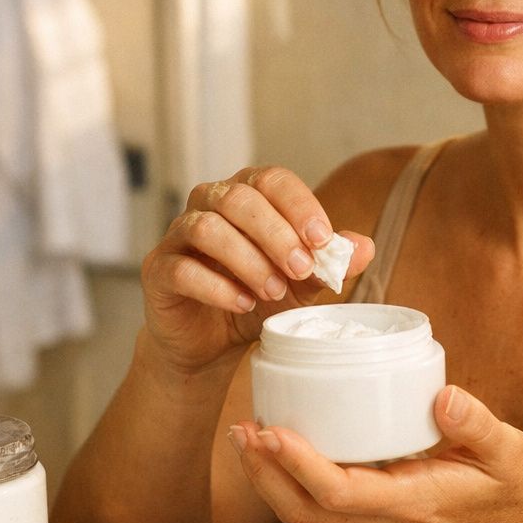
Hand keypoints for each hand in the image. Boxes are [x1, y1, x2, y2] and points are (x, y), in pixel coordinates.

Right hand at [139, 166, 373, 371]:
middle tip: (301, 269)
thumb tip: (364, 247)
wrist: (211, 343)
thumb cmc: (257, 298)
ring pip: (207, 228)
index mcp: (246, 193)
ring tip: (274, 292)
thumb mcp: (303, 283)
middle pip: (238, 198)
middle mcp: (208, 203)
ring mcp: (178, 235)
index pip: (271, 180)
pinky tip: (242, 303)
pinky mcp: (158, 270)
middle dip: (276, 234)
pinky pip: (182, 269)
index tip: (322, 239)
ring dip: (248, 260)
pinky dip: (217, 286)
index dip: (298, 205)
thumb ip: (331, 263)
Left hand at [229, 385, 522, 522]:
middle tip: (244, 429)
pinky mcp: (375, 518)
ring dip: (271, 478)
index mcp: (413, 504)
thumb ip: (476, 424)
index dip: (300, 464)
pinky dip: (291, 480)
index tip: (273, 431)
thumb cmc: (516, 488)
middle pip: (306, 510)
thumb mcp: (510, 450)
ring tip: (249, 436)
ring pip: (307, 514)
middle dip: (266, 473)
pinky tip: (283, 447)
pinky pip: (321, 508)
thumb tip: (443, 396)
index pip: (341, 493)